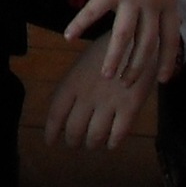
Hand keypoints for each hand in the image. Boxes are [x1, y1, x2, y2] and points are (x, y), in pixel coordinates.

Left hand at [44, 34, 155, 149]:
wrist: (136, 41)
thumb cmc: (105, 52)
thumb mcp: (82, 65)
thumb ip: (72, 87)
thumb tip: (61, 111)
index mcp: (72, 82)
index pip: (56, 113)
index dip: (51, 131)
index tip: (49, 142)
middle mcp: (88, 95)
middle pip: (74, 128)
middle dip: (72, 140)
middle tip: (74, 144)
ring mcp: (109, 102)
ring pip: (95, 135)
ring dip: (92, 143)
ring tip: (91, 145)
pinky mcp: (131, 107)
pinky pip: (119, 133)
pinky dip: (113, 142)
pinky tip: (111, 144)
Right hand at [65, 0, 182, 86]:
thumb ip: (162, 0)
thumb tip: (160, 19)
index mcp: (168, 2)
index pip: (172, 40)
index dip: (167, 61)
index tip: (160, 80)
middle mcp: (152, 4)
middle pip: (147, 44)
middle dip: (136, 67)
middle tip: (126, 84)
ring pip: (124, 37)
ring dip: (114, 58)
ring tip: (106, 74)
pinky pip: (93, 13)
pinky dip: (79, 25)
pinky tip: (69, 36)